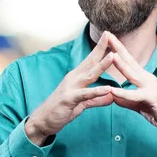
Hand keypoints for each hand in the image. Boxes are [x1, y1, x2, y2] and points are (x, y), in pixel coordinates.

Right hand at [25, 31, 114, 145]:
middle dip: (101, 48)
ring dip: (101, 65)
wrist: (42, 121)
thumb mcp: (82, 104)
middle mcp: (73, 79)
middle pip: (90, 62)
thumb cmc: (61, 110)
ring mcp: (70, 88)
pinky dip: (97, 91)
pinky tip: (108, 89)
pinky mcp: (69, 99)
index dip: (100, 49)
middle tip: (110, 35)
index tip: (109, 37)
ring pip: (89, 75)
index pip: (90, 61)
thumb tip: (112, 97)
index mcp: (76, 78)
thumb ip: (97, 99)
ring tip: (113, 56)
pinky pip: (85, 94)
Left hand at [107, 33, 156, 137]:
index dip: (118, 50)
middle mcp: (147, 79)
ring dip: (121, 64)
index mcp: (143, 78)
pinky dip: (123, 93)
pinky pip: (135, 95)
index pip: (128, 61)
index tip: (108, 39)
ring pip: (133, 74)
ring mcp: (150, 87)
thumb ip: (126, 100)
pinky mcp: (152, 98)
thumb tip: (113, 96)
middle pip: (130, 61)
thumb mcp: (139, 104)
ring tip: (110, 55)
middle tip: (107, 35)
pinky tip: (113, 90)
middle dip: (118, 48)